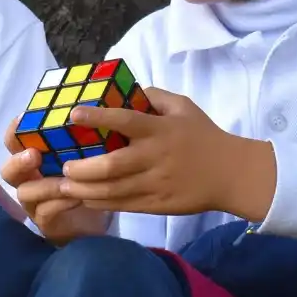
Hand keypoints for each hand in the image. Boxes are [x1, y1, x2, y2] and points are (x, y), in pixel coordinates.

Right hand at [0, 126, 111, 242]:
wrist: (101, 217)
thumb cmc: (90, 180)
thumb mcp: (87, 155)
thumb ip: (83, 136)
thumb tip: (94, 107)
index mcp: (34, 159)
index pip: (14, 142)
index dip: (15, 130)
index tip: (23, 118)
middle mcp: (28, 180)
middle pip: (8, 170)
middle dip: (18, 161)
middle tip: (34, 155)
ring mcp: (34, 203)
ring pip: (25, 193)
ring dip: (46, 185)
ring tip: (66, 180)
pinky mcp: (46, 223)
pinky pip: (45, 212)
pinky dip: (60, 203)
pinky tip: (78, 197)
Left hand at [54, 89, 275, 219]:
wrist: (231, 174)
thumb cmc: (205, 137)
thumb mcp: (184, 107)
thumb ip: (155, 97)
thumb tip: (128, 90)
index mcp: (160, 130)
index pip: (124, 121)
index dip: (97, 117)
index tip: (74, 114)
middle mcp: (155, 157)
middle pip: (111, 165)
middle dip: (82, 168)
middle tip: (65, 165)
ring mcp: (156, 184)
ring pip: (113, 190)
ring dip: (85, 189)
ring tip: (66, 185)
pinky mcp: (158, 205)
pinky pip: (124, 206)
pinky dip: (102, 203)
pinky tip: (87, 198)